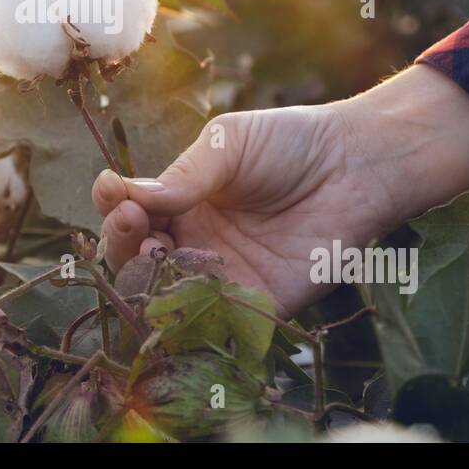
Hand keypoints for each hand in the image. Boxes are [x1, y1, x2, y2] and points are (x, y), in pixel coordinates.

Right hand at [92, 65, 468, 315]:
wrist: (356, 166)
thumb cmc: (291, 143)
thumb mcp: (228, 144)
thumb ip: (184, 174)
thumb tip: (131, 195)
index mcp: (182, 202)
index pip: (131, 214)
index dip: (115, 207)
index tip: (112, 191)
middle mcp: (195, 243)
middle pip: (138, 259)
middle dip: (124, 242)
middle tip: (133, 222)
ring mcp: (222, 277)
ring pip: (166, 296)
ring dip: (149, 279)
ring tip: (156, 251)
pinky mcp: (256, 307)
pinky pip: (214, 325)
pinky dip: (188, 320)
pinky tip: (180, 298)